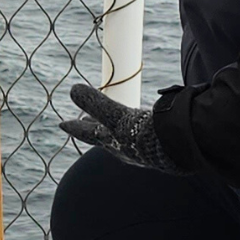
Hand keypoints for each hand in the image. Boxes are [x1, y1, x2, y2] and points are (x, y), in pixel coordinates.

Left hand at [59, 82, 182, 172]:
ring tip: (114, 121)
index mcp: (110, 142)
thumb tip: (72, 90)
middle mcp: (123, 148)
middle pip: (103, 136)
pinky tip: (143, 126)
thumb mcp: (116, 116)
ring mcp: (141, 149)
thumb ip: (95, 103)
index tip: (60, 124)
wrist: (179, 149)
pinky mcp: (158, 148)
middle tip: (84, 120)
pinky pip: (141, 136)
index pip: (86, 133)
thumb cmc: (144, 135)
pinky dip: (135, 129)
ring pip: (122, 137)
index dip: (73, 127)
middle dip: (93, 127)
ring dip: (114, 128)